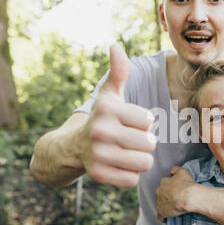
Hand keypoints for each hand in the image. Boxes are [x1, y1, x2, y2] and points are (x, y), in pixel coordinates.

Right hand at [78, 43, 156, 186]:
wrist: (73, 146)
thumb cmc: (102, 117)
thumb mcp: (110, 94)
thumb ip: (118, 71)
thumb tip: (115, 45)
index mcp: (107, 108)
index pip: (149, 121)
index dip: (144, 123)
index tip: (131, 122)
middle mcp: (99, 131)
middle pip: (150, 144)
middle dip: (145, 142)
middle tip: (129, 139)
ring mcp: (97, 155)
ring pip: (144, 163)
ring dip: (140, 159)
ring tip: (126, 152)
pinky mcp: (98, 176)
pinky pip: (133, 179)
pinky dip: (130, 174)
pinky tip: (118, 165)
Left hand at [156, 166, 195, 221]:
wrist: (188, 197)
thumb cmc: (187, 184)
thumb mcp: (183, 172)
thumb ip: (176, 170)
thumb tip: (171, 171)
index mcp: (164, 182)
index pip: (164, 183)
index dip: (170, 186)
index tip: (175, 189)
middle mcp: (160, 191)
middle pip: (160, 193)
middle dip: (165, 195)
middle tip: (174, 198)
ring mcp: (160, 202)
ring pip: (160, 204)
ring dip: (164, 205)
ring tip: (172, 208)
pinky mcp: (162, 211)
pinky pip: (160, 216)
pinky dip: (162, 217)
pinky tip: (166, 218)